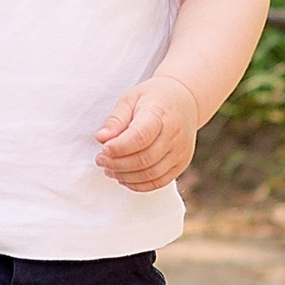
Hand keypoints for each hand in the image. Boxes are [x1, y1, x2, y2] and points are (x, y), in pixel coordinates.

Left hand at [93, 72, 200, 193]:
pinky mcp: (181, 164)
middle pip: (144, 159)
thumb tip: (101, 138)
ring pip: (151, 174)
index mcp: (160, 114)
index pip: (140, 137)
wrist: (185, 102)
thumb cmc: (153, 99)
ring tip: (109, 169)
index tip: (102, 149)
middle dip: (117, 164)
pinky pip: (159, 182)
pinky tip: (124, 178)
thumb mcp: (131, 99)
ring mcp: (180, 151)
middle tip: (100, 160)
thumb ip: (116, 119)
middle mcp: (174, 135)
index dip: (119, 147)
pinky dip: (139, 185)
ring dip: (126, 176)